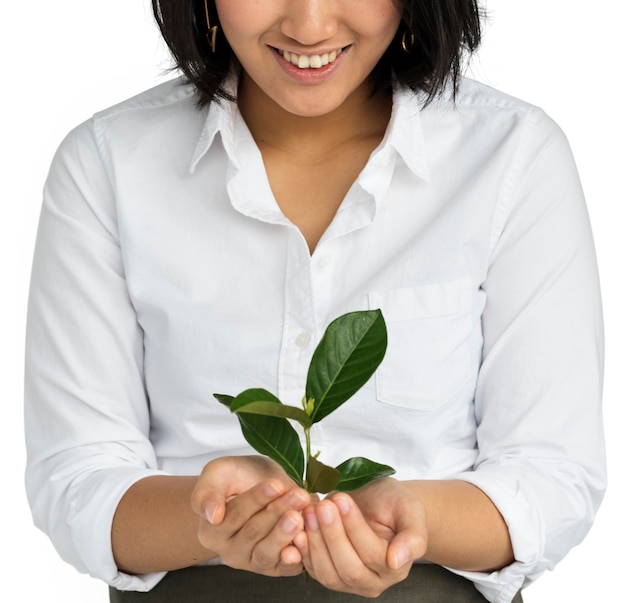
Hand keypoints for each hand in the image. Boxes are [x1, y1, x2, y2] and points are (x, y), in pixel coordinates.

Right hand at [191, 455, 310, 575]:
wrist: (258, 486)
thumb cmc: (238, 477)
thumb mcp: (218, 473)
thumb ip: (206, 492)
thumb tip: (212, 516)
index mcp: (211, 532)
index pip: (235, 514)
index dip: (257, 499)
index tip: (276, 484)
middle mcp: (230, 552)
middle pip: (254, 532)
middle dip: (278, 511)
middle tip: (299, 496)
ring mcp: (253, 561)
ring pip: (268, 552)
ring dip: (286, 533)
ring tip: (301, 516)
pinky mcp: (276, 568)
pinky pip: (285, 567)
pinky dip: (296, 555)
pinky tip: (304, 540)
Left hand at [293, 478, 426, 596]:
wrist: (377, 502)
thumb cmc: (395, 503)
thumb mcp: (410, 509)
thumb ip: (412, 537)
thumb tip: (397, 561)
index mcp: (395, 568)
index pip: (372, 554)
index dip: (355, 528)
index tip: (341, 500)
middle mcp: (372, 581)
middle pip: (349, 568)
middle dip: (332, 535)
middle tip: (322, 506)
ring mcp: (347, 581)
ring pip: (327, 573)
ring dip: (315, 541)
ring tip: (309, 511)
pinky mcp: (327, 572)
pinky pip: (311, 568)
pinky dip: (302, 550)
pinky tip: (297, 527)